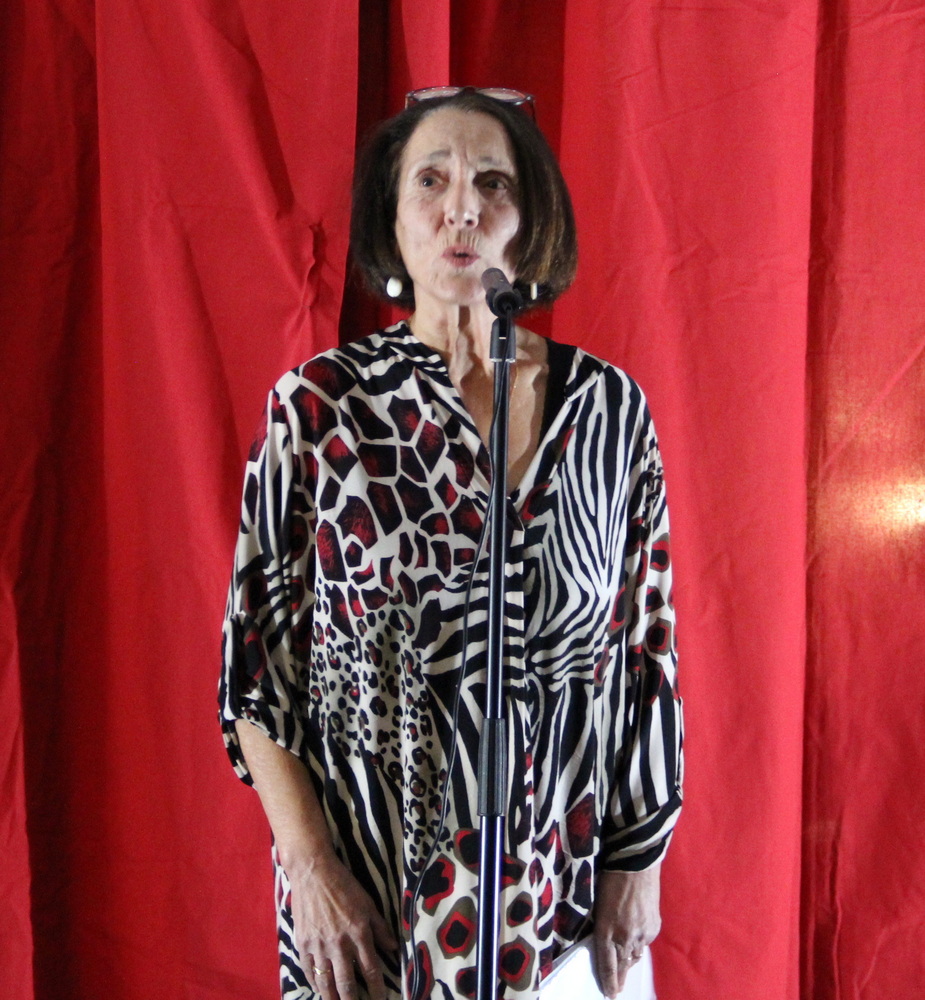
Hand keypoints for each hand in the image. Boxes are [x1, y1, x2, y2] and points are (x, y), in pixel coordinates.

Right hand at [288, 853, 398, 999]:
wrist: (313, 872)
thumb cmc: (344, 885)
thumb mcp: (368, 903)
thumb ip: (380, 928)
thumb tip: (393, 948)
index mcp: (358, 932)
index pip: (370, 969)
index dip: (376, 988)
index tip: (380, 999)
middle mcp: (339, 943)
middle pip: (347, 983)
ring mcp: (318, 945)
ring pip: (326, 982)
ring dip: (332, 998)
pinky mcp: (302, 943)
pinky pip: (308, 971)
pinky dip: (314, 983)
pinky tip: (320, 989)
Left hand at [593, 864, 661, 997]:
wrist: (636, 865)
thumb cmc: (610, 879)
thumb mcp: (599, 906)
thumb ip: (602, 927)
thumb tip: (606, 942)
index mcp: (607, 930)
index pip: (607, 963)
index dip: (608, 981)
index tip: (610, 994)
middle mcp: (625, 936)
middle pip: (622, 964)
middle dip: (619, 978)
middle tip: (616, 991)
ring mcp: (642, 933)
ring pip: (635, 954)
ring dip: (629, 960)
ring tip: (625, 966)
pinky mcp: (653, 926)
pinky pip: (645, 942)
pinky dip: (639, 944)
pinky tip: (636, 942)